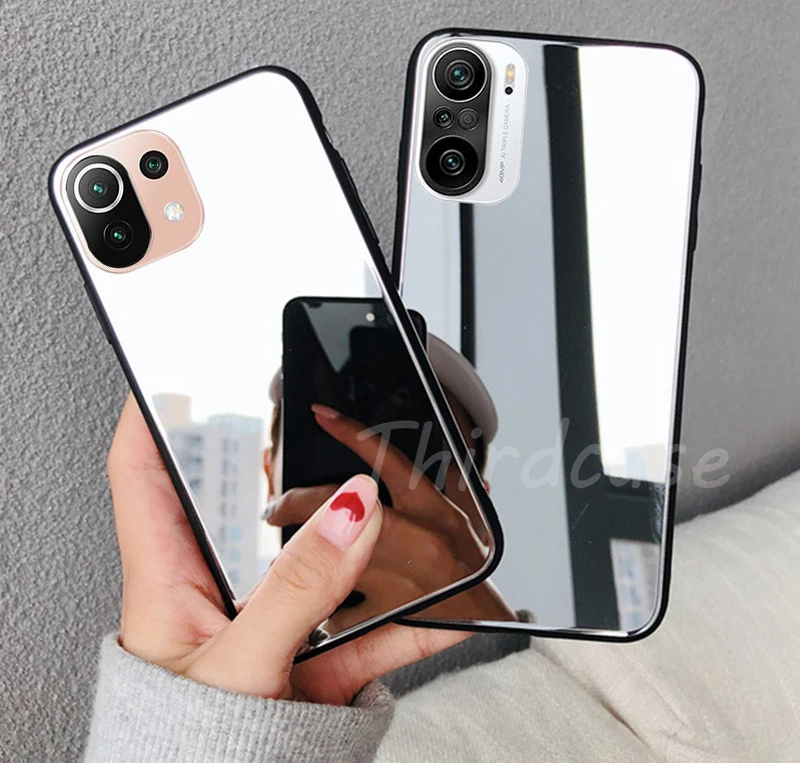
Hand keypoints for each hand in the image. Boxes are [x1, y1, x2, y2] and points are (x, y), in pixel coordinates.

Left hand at [109, 393, 471, 705]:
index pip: (144, 476)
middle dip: (270, 462)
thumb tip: (348, 513)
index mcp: (167, 582)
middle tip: (297, 424)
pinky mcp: (314, 663)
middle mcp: (218, 595)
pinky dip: (409, 626)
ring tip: (390, 509)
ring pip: (319, 563)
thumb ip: (295, 589)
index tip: (171, 372)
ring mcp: (272, 625)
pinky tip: (439, 615)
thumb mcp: (236, 666)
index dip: (152, 417)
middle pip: (241, 505)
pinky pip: (368, 630)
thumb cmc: (186, 754)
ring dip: (361, 543)